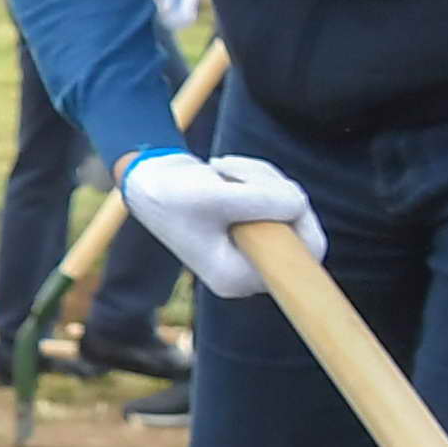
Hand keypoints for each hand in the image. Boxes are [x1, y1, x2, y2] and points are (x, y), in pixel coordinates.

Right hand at [116, 149, 320, 299]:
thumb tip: (300, 204)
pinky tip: (225, 170)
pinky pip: (277, 198)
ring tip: (222, 167)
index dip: (302, 221)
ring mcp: (250, 250)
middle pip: (297, 228)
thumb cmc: (170, 193)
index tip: (283, 192)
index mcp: (235, 278)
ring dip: (261, 178)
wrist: (145, 179)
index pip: (301, 257)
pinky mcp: (250, 228)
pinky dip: (259, 177)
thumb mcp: (215, 195)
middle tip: (235, 169)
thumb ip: (263, 201)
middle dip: (273, 190)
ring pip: (288, 207)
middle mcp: (245, 270)